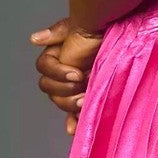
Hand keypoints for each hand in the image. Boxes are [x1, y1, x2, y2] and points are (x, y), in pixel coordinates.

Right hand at [30, 17, 105, 136]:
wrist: (123, 40)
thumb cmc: (99, 31)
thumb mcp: (79, 27)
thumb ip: (57, 32)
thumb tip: (34, 39)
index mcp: (56, 57)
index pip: (45, 68)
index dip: (58, 73)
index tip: (77, 74)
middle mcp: (61, 74)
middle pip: (50, 88)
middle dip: (64, 90)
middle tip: (82, 87)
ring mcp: (72, 88)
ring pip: (61, 102)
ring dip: (70, 104)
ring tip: (85, 101)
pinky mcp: (83, 99)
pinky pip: (73, 115)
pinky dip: (73, 122)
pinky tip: (74, 129)